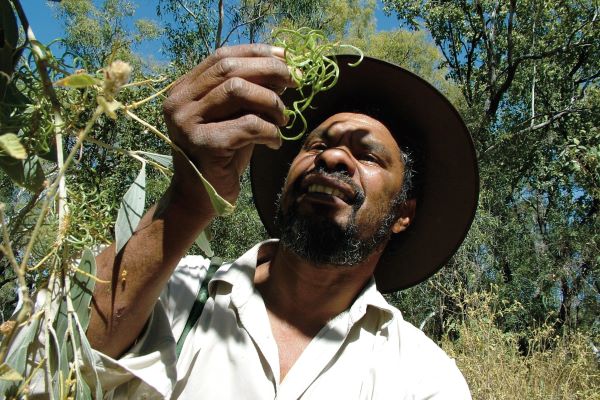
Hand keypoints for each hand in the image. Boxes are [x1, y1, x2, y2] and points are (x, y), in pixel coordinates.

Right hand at [163, 44, 293, 209]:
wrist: (203, 197)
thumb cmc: (224, 155)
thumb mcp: (236, 116)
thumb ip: (250, 93)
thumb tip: (283, 69)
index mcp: (184, 89)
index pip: (221, 56)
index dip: (257, 53)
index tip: (286, 58)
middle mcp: (179, 102)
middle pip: (229, 69)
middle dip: (269, 71)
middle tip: (294, 82)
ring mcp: (187, 123)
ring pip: (237, 90)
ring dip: (270, 102)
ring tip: (283, 120)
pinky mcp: (203, 144)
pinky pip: (247, 125)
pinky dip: (269, 131)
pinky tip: (274, 142)